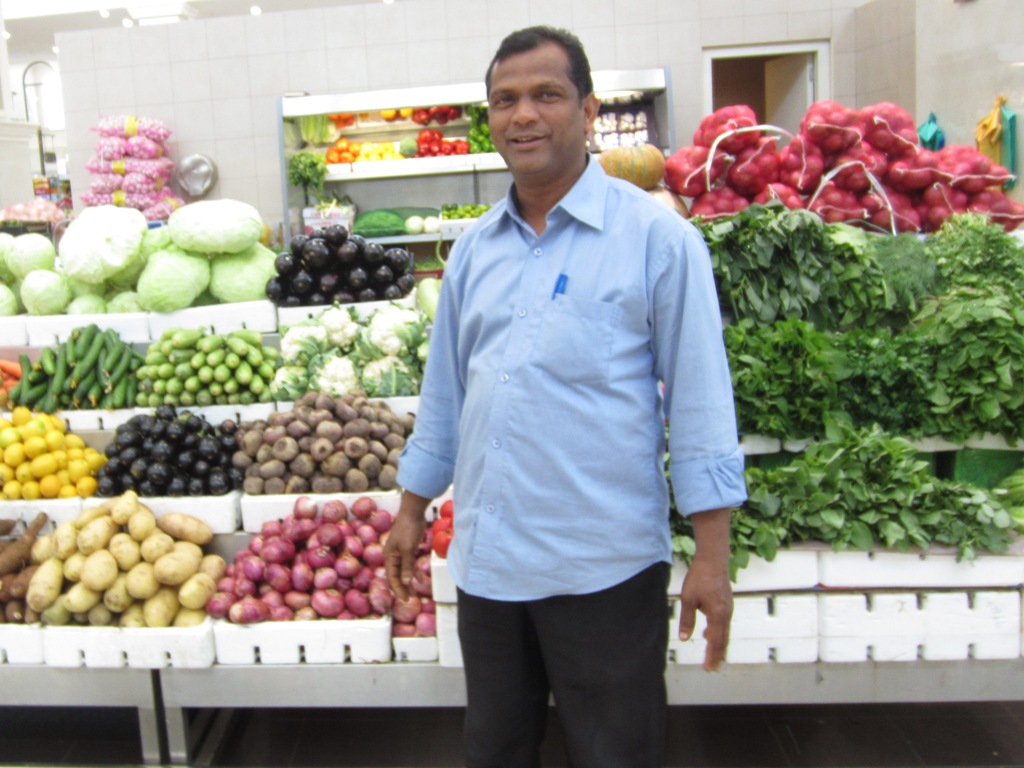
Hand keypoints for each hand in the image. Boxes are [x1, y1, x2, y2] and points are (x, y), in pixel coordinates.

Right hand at [383, 492, 429, 600]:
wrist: (413, 512)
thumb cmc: (408, 529)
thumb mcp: (408, 549)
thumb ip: (407, 566)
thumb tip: (406, 581)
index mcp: (389, 557)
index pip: (392, 578)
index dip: (398, 590)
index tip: (406, 600)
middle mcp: (393, 556)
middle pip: (397, 577)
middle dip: (403, 588)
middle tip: (410, 600)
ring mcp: (400, 553)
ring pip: (404, 572)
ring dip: (409, 582)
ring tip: (415, 594)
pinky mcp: (408, 549)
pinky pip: (410, 565)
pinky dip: (414, 572)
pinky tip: (420, 580)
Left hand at [677, 554, 732, 670]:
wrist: (713, 560)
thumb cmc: (699, 578)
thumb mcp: (688, 599)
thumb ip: (687, 620)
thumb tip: (684, 638)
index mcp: (718, 615)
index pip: (716, 641)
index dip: (712, 656)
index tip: (709, 668)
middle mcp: (726, 614)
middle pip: (723, 640)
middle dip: (717, 655)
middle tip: (712, 668)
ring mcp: (728, 608)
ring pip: (724, 632)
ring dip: (718, 644)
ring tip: (711, 656)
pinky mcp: (726, 603)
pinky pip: (723, 623)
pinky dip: (718, 633)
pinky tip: (708, 633)